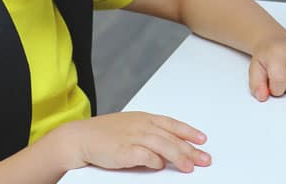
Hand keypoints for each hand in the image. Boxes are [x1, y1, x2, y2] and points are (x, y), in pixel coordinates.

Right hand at [57, 111, 210, 172]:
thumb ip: (150, 134)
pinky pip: (145, 156)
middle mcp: (142, 126)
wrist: (81, 137)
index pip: (173, 124)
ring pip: (163, 145)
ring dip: (178, 156)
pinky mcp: (124, 151)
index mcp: (145, 118)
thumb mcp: (131, 126)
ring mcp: (133, 137)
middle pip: (172, 137)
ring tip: (189, 167)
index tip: (202, 140)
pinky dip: (155, 161)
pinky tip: (160, 166)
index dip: (189, 132)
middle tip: (204, 159)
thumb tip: (168, 146)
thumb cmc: (105, 133)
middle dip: (190, 149)